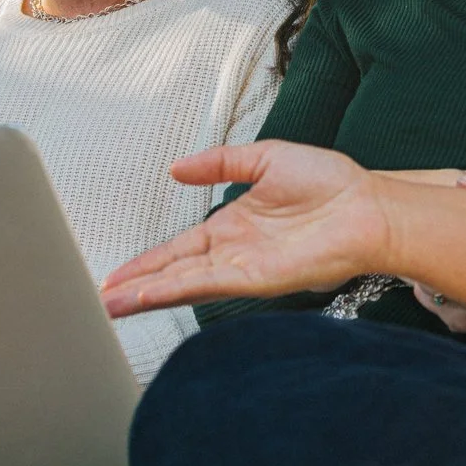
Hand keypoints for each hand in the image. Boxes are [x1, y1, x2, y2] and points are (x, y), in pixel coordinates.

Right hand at [100, 141, 386, 315]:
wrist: (369, 204)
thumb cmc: (332, 183)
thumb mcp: (266, 158)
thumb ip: (221, 163)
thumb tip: (177, 167)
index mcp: (233, 227)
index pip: (178, 250)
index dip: (146, 264)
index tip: (115, 278)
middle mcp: (235, 253)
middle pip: (173, 274)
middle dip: (135, 288)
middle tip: (96, 303)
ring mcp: (245, 268)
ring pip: (184, 284)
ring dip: (146, 295)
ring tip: (110, 307)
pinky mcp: (260, 279)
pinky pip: (210, 284)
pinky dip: (177, 290)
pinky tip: (150, 295)